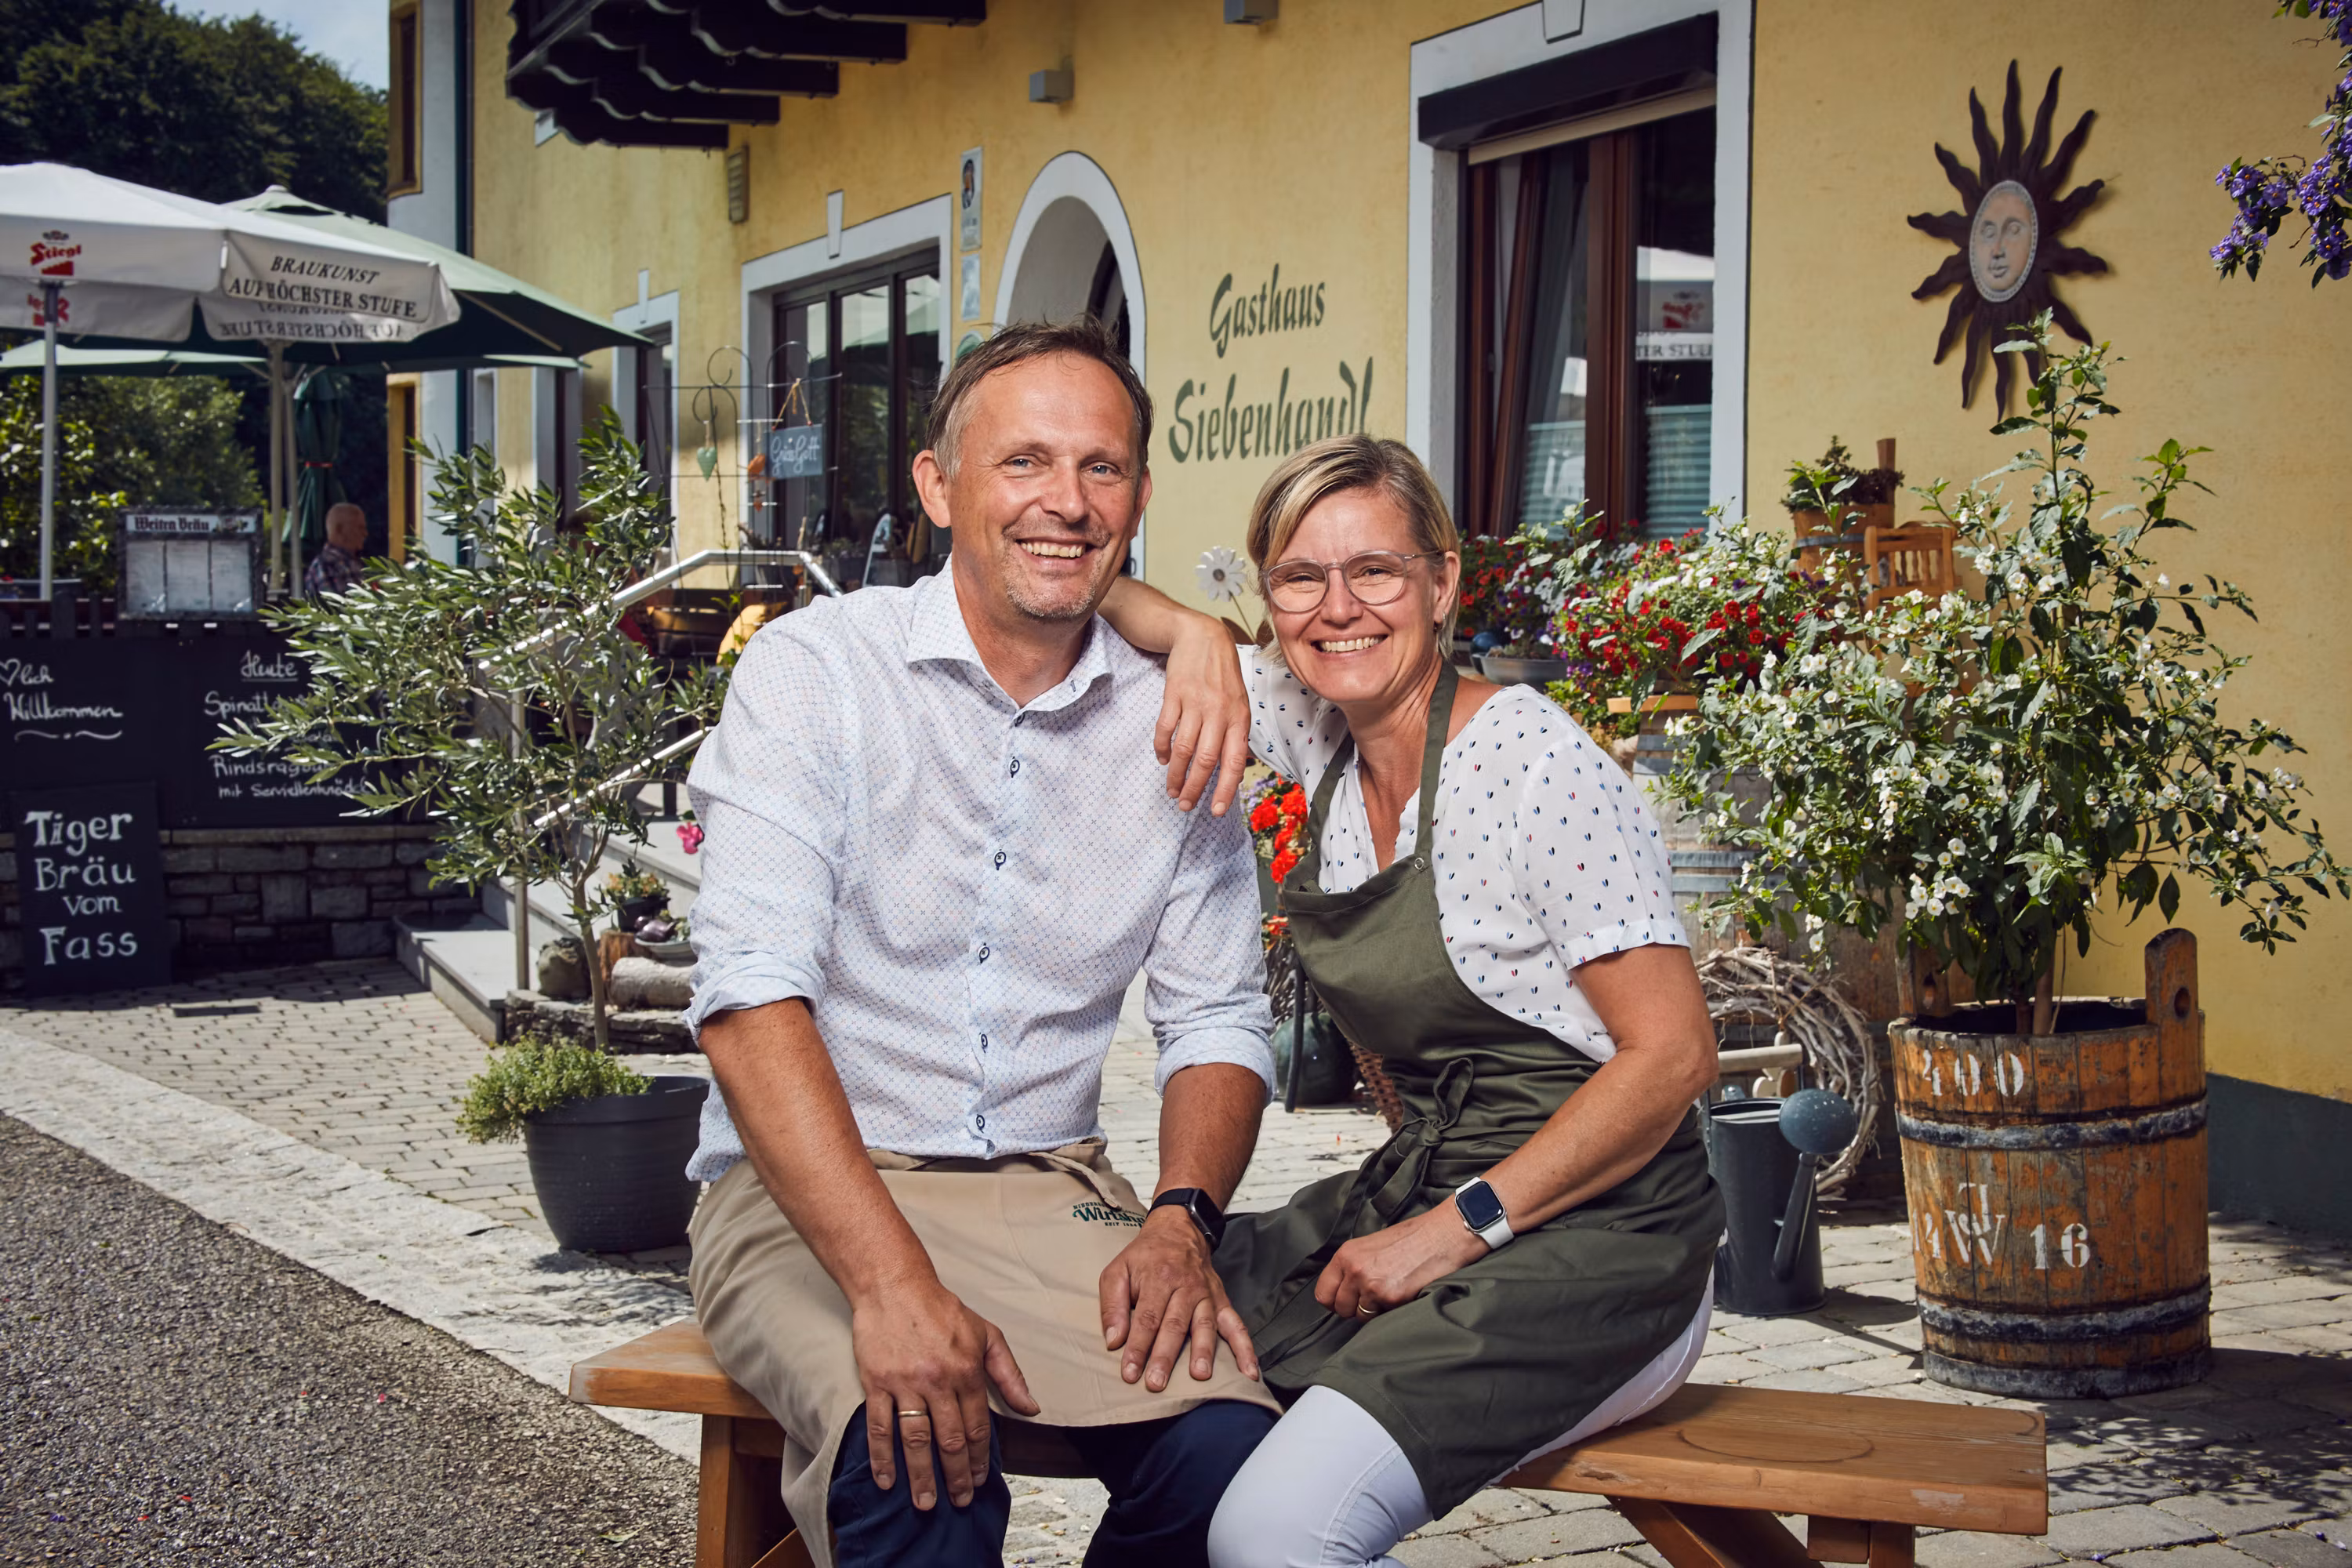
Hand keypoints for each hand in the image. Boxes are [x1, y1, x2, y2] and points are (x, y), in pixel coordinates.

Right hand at [851, 1278, 1039, 1509]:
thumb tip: (1031, 1408)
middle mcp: (937, 1381)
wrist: (894, 1285)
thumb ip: (1010, 1374)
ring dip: (921, 1476)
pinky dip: (882, 1457)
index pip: (977, 1426)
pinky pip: (880, 1426)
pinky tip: (887, 1480)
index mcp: (966, 1371)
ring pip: (916, 1440)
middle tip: (959, 1501)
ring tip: (926, 1503)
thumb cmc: (942, 1310)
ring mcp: (905, 1383)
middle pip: (949, 1440)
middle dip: (956, 1475)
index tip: (980, 1480)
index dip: (980, 1457)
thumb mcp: (987, 1334)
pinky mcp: (876, 1383)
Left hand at [1100, 1208, 1260, 1390]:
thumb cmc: (1144, 1257)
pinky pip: (1236, 1325)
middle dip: (1165, 1356)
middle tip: (1156, 1383)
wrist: (1178, 1230)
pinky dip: (1245, 1348)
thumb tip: (1114, 1340)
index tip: (1129, 1373)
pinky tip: (1250, 1371)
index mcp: (1158, 1278)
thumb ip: (1112, 1305)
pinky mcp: (1221, 1301)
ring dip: (1203, 1351)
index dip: (1137, 1348)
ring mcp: (1207, 1295)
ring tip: (1200, 1375)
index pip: (1147, 1319)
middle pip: (1175, 1325)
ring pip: (1205, 1325)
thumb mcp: (1117, 1270)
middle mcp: (1185, 1287)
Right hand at [1154, 616, 1251, 816]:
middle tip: (1185, 806)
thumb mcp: (1239, 703)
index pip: (1234, 761)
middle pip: (1206, 760)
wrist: (1201, 636)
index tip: (1217, 811)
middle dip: (1195, 787)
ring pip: (1184, 748)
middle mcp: (1219, 712)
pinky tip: (1162, 760)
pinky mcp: (1174, 694)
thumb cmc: (1222, 675)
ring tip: (1172, 790)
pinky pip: (1165, 728)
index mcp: (1239, 718)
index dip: (1225, 788)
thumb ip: (1236, 734)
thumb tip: (1233, 770)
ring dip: (1176, 774)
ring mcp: (1195, 703)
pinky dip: (1162, 748)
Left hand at [1314, 1202, 1489, 1319]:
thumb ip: (1353, 1267)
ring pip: (1360, 1316)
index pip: (1323, 1292)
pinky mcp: (1391, 1297)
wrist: (1441, 1236)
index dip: (1335, 1301)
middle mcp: (1354, 1269)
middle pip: (1340, 1308)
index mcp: (1346, 1254)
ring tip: (1390, 1293)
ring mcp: (1371, 1284)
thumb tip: (1342, 1291)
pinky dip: (1390, 1311)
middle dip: (1355, 1308)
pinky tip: (1402, 1294)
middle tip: (1373, 1298)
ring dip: (1373, 1311)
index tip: (1346, 1301)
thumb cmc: (1411, 1239)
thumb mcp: (1371, 1247)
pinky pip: (1380, 1318)